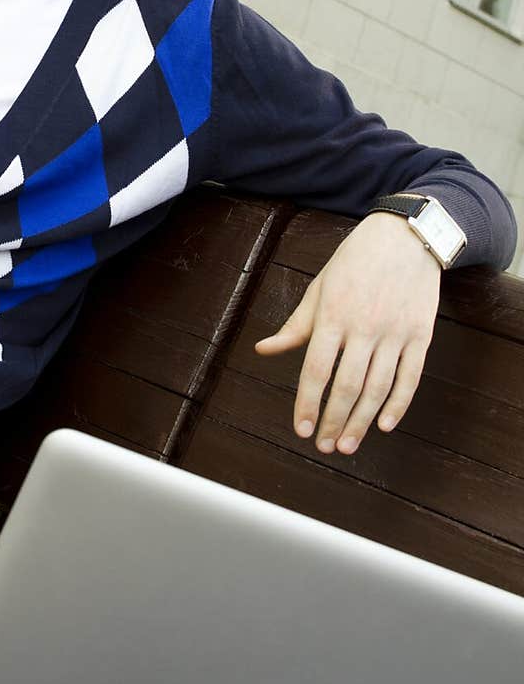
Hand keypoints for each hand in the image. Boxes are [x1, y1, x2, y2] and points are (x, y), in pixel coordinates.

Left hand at [254, 213, 440, 454]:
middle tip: (324, 446)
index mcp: (333, 315)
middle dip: (333, 421)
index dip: (307, 403)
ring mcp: (395, 332)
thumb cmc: (355, 262)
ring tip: (347, 444)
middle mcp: (364, 327)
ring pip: (377, 388)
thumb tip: (263, 350)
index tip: (301, 429)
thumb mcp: (320, 288)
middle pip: (347, 386)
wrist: (406, 237)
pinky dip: (398, 405)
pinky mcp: (420, 335)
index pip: (316, 370)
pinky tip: (384, 425)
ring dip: (361, 422)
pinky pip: (410, 378)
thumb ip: (295, 325)